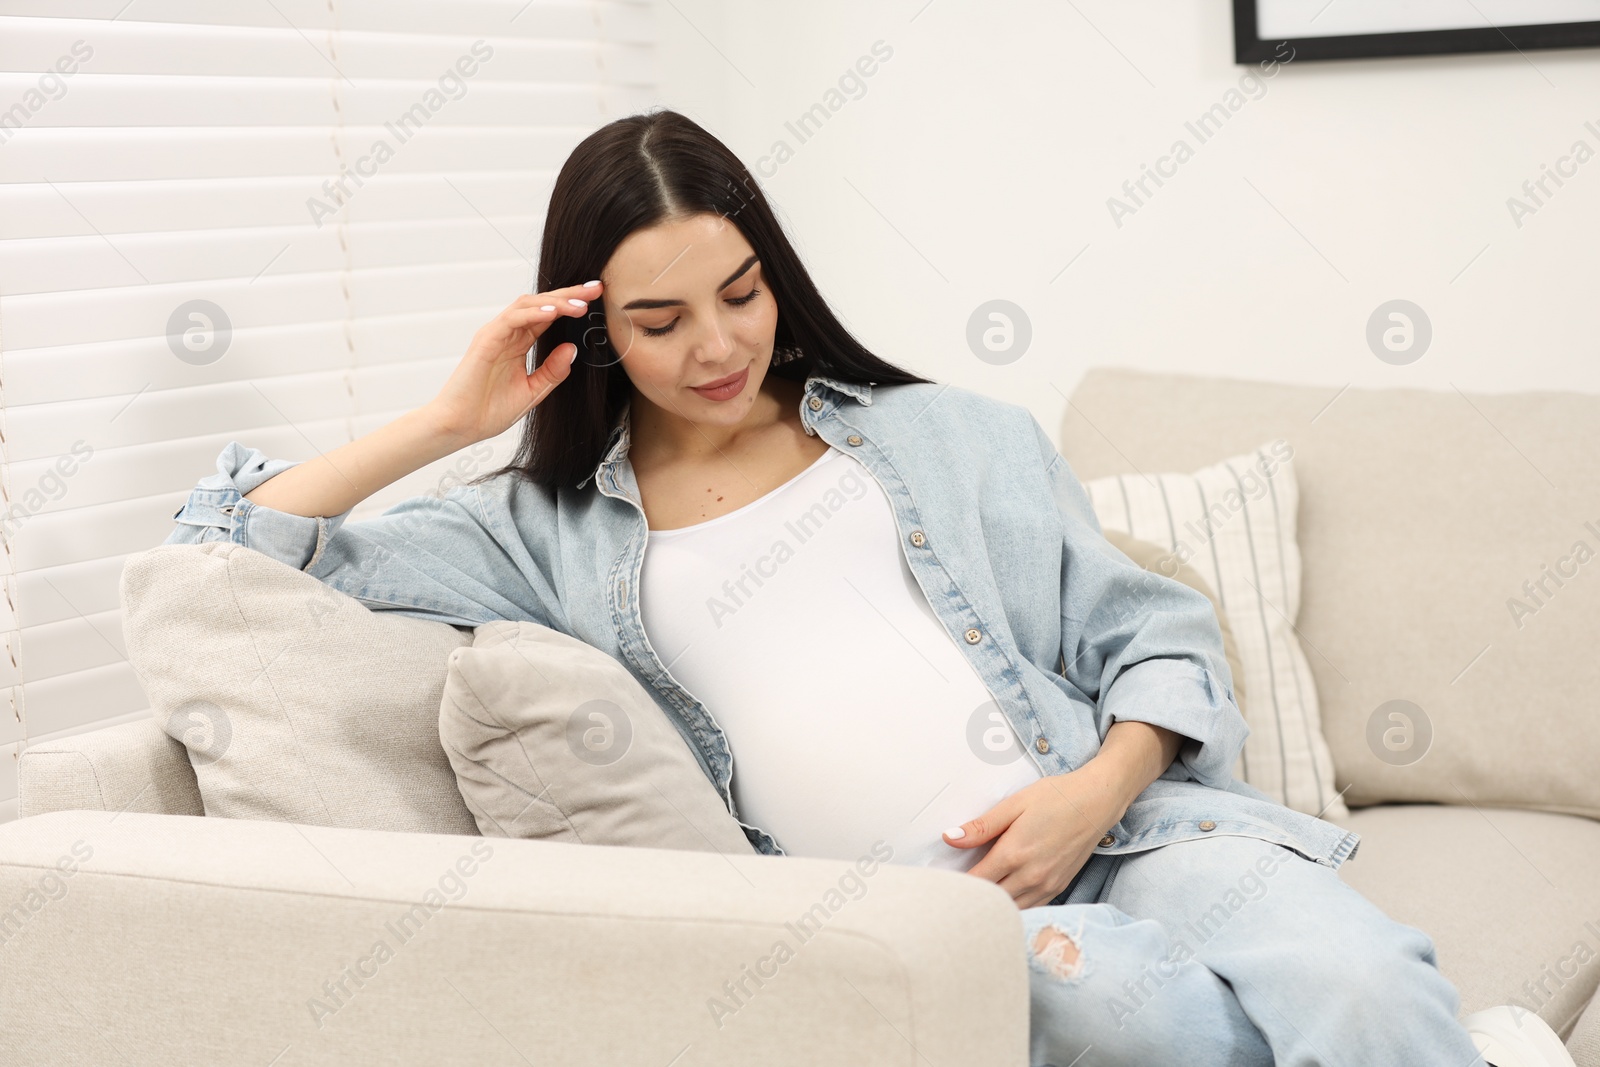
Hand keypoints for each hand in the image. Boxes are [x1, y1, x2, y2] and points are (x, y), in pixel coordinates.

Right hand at [426, 280, 602, 445]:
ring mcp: (496, 335)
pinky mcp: (486, 340)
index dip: (571, 305)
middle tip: (595, 288)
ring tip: (580, 304)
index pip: (548, 316)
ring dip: (555, 302)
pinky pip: (512, 319)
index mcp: (519, 344)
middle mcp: (508, 334)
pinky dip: (533, 313)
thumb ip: (553, 371)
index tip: (597, 298)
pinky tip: (553, 313)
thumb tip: (572, 349)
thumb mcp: (533, 391)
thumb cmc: (489, 411)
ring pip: (527, 305)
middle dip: (569, 294)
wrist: (461, 427)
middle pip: (541, 304)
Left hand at [943, 766, 1128, 908]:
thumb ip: (981, 826)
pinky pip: (1030, 908)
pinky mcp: (1058, 888)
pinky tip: (1004, 897)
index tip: (943, 884)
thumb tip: (950, 838)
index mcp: (1014, 853)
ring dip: (993, 906)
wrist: (1097, 802)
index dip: (956, 886)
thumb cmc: (1057, 797)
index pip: (975, 882)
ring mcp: (1047, 885)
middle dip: (971, 898)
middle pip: (990, 900)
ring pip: (1010, 910)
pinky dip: (1014, 907)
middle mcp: (1031, 876)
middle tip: (955, 893)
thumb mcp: (1014, 804)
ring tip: (977, 897)